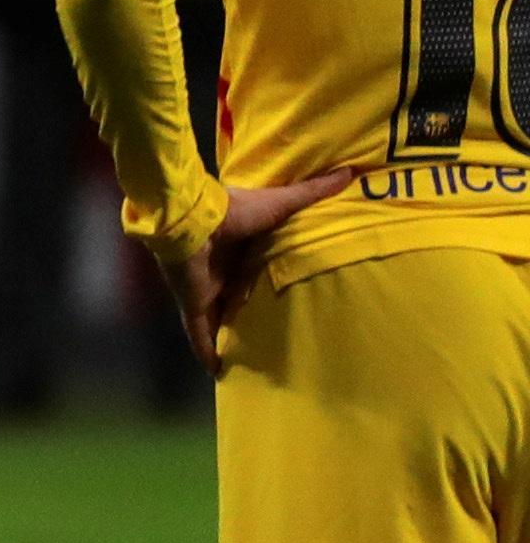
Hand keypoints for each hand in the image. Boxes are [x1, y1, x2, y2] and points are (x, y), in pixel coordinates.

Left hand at [166, 170, 359, 367]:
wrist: (193, 220)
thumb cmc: (235, 210)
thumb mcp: (280, 202)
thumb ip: (312, 191)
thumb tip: (349, 171)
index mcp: (238, 249)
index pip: (250, 268)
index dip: (260, 280)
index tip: (276, 292)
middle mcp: (220, 272)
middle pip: (233, 298)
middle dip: (244, 313)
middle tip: (265, 333)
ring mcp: (204, 289)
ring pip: (216, 319)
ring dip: (227, 336)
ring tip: (244, 358)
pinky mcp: (194, 303)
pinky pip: (199, 332)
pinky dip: (205, 350)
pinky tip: (216, 371)